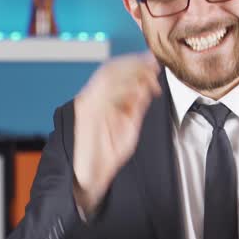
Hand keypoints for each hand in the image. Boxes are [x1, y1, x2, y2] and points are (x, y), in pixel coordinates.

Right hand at [71, 53, 160, 213]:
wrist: (89, 175)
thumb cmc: (107, 154)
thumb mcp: (129, 126)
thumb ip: (136, 107)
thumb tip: (147, 87)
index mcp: (102, 100)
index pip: (117, 72)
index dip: (136, 65)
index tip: (154, 65)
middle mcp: (93, 96)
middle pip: (112, 68)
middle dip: (135, 63)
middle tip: (154, 64)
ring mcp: (88, 101)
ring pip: (107, 75)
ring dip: (130, 70)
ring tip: (149, 72)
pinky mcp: (84, 109)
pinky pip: (102, 91)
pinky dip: (121, 86)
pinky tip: (137, 87)